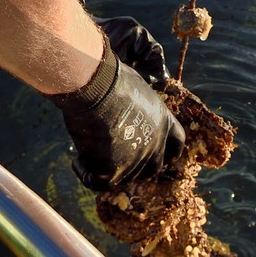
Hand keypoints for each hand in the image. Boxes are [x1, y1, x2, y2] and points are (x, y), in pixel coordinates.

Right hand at [48, 22, 184, 188]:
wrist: (95, 82)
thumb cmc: (110, 74)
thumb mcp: (133, 86)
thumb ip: (137, 104)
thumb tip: (131, 107)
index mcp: (163, 120)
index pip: (178, 145)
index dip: (168, 151)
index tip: (156, 152)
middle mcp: (155, 143)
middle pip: (154, 168)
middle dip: (139, 166)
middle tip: (118, 157)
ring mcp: (135, 160)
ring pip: (126, 178)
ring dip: (109, 167)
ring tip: (91, 153)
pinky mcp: (111, 170)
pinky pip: (97, 182)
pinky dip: (86, 173)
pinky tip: (77, 160)